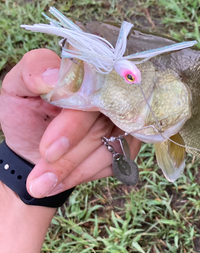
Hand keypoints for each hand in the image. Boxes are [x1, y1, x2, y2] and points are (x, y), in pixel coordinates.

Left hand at [0, 49, 141, 198]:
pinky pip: (118, 161)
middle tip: (40, 179)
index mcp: (87, 68)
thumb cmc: (25, 114)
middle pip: (105, 124)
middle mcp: (113, 88)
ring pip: (113, 146)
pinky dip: (88, 173)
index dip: (74, 125)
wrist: (34, 148)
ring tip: (44, 184)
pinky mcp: (130, 139)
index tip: (49, 151)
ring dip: (76, 170)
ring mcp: (125, 114)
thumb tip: (53, 75)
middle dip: (71, 156)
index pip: (94, 93)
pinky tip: (64, 178)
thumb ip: (31, 72)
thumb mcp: (16, 89)